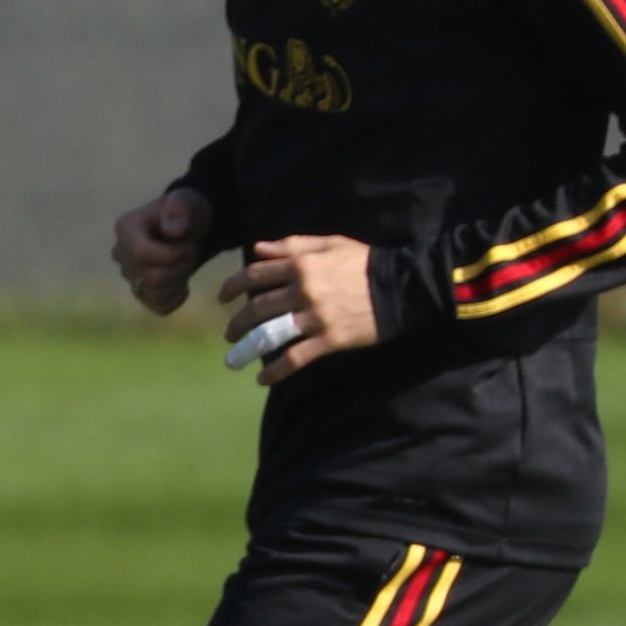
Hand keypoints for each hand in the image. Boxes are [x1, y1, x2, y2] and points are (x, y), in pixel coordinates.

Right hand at [113, 186, 216, 313]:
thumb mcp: (188, 202)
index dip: (172, 256)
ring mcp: (129, 276)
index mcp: (125, 228)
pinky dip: (178, 297)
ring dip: (180, 280)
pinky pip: (160, 307)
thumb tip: (172, 230)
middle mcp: (120, 253)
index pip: (142, 255)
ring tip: (184, 263)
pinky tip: (182, 281)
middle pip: (152, 278)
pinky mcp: (141, 293)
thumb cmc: (186, 211)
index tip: (189, 245)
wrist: (189, 227)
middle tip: (190, 252)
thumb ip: (180, 208)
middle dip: (180, 267)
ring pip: (156, 294)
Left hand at [218, 235, 379, 381]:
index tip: (222, 298)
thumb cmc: (365, 263)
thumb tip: (258, 248)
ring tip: (234, 360)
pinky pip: (295, 358)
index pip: (255, 275)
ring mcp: (316, 317)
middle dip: (236, 324)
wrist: (403, 286)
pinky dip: (276, 371)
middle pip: (256, 308)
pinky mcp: (330, 340)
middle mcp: (303, 290)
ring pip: (269, 335)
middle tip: (229, 335)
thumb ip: (292, 246)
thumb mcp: (330, 245)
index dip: (233, 287)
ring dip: (247, 350)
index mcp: (301, 265)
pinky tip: (262, 380)